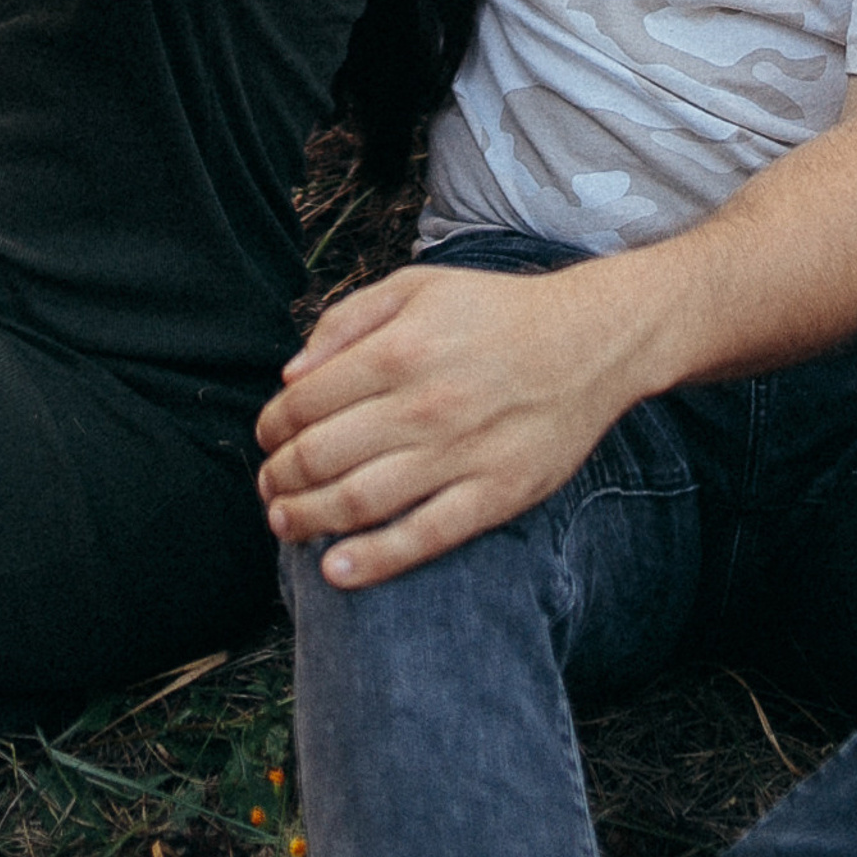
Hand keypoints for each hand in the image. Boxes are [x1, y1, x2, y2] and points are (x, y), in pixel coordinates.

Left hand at [255, 261, 640, 587]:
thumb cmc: (496, 312)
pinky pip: (423, 538)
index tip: (266, 437)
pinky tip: (335, 570)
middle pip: (321, 456)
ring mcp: (460, 454)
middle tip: (268, 485)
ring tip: (284, 523)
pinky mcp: (494, 494)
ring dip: (306, 520)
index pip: (304, 402)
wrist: (591, 340)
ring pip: (358, 502)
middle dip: (278, 477)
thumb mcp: (416, 286)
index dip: (271, 426)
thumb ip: (346, 321)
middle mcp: (424, 405)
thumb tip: (290, 376)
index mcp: (399, 350)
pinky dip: (372, 561)